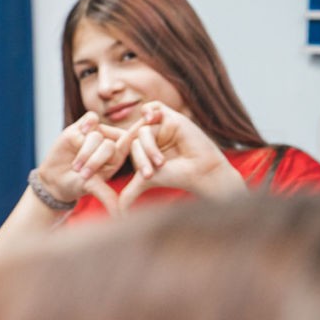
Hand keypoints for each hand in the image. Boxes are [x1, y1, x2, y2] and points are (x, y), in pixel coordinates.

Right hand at [33, 112, 134, 210]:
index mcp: (117, 157)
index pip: (129, 143)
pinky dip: (87, 123)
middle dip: (95, 160)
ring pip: (96, 134)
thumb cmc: (77, 185)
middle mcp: (107, 144)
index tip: (146, 126)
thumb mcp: (93, 189)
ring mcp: (93, 135)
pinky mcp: (80, 128)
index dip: (137, 134)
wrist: (55, 181)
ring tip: (75, 166)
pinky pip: (90, 118)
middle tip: (83, 174)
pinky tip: (81, 131)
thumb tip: (120, 216)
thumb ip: (107, 196)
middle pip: (109, 143)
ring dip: (84, 152)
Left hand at [120, 102, 246, 208]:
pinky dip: (149, 110)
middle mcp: (153, 137)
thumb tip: (118, 212)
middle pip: (134, 139)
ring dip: (149, 147)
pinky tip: (149, 118)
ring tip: (161, 163)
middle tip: (152, 173)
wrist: (201, 171)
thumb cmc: (177, 177)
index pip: (127, 147)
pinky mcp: (173, 118)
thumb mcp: (147, 182)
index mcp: (144, 149)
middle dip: (141, 158)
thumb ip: (130, 192)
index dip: (132, 159)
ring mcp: (162, 127)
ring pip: (143, 130)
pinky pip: (154, 107)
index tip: (144, 173)